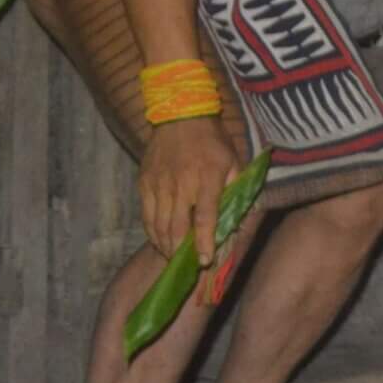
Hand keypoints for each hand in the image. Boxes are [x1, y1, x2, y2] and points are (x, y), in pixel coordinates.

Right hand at [139, 118, 239, 265]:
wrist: (180, 115)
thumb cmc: (213, 140)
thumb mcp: (233, 159)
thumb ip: (236, 188)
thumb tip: (238, 216)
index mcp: (208, 178)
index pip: (205, 217)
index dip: (203, 242)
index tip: (205, 260)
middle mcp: (181, 184)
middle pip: (177, 227)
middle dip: (181, 251)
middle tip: (187, 266)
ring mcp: (159, 185)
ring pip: (158, 225)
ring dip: (166, 245)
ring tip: (174, 257)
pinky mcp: (144, 184)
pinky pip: (146, 215)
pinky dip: (152, 232)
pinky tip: (159, 240)